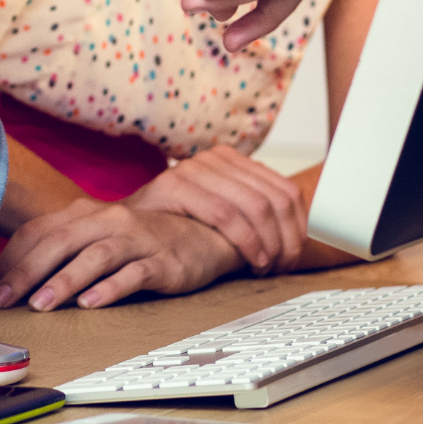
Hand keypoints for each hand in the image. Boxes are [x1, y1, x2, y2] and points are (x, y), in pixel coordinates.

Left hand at [0, 198, 242, 311]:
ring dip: (64, 281)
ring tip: (40, 304)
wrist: (201, 233)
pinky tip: (92, 303)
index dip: (10, 261)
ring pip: (94, 256)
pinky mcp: (163, 262)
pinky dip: (110, 288)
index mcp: (84, 214)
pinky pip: (134, 274)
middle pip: (60, 242)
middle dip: (26, 272)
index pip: (37, 232)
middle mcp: (107, 220)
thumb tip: (13, 283)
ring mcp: (136, 240)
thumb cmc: (137, 241)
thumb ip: (59, 252)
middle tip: (2, 300)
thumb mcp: (95, 238)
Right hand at [127, 146, 306, 275]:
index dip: (297, 227)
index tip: (292, 256)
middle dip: (287, 239)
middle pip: (275, 198)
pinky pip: (225, 213)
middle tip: (282, 266)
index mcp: (232, 158)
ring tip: (265, 266)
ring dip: (269, 243)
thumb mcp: (222, 213)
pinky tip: (249, 260)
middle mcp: (215, 157)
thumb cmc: (177, 226)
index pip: (285, 190)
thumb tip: (299, 230)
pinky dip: (246, 241)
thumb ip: (252, 212)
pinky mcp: (174, 184)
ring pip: (255, 205)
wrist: (122, 227)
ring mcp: (193, 167)